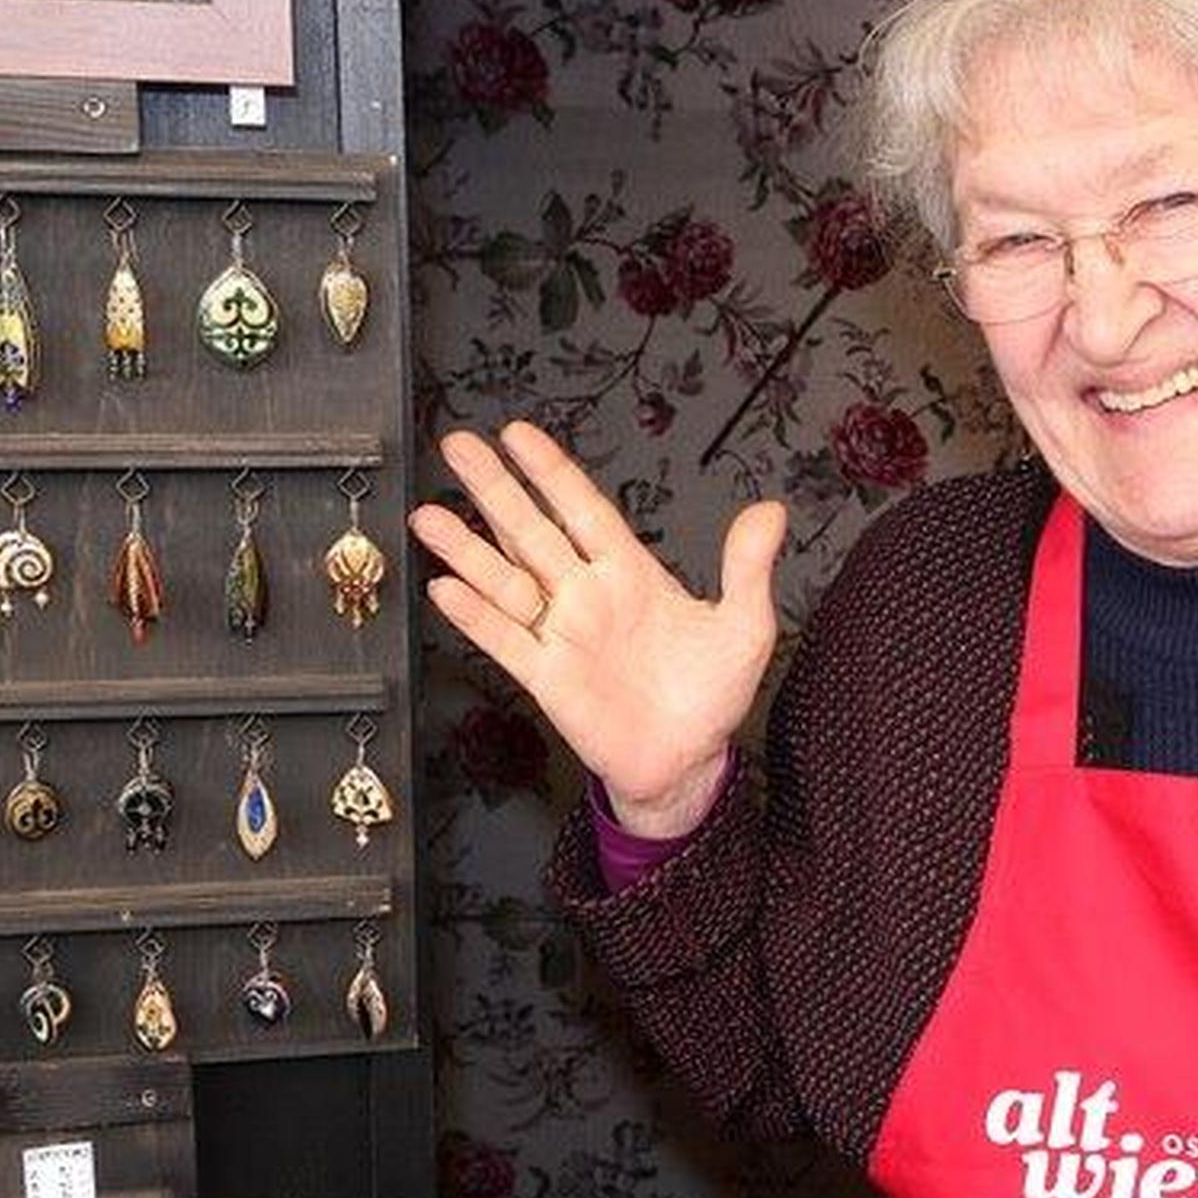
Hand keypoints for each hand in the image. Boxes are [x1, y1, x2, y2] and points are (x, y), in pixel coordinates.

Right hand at [411, 422, 785, 833]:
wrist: (689, 762)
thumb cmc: (713, 695)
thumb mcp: (745, 627)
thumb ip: (747, 569)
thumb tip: (770, 512)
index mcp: (631, 575)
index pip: (584, 511)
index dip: (552, 473)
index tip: (518, 435)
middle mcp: (588, 596)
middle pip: (532, 532)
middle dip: (495, 490)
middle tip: (457, 448)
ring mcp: (562, 634)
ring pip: (505, 580)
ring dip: (467, 549)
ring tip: (427, 516)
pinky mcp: (547, 677)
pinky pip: (505, 640)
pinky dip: (476, 616)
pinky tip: (445, 589)